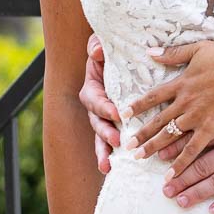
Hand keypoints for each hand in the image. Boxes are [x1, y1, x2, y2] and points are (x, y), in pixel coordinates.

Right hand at [78, 33, 119, 174]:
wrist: (120, 58)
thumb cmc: (110, 51)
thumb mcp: (102, 44)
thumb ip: (97, 46)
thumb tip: (97, 51)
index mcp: (93, 88)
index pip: (96, 99)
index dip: (104, 107)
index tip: (116, 113)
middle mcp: (96, 106)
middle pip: (97, 123)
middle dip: (105, 133)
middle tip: (117, 140)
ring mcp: (104, 118)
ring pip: (101, 137)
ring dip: (104, 151)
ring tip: (107, 166)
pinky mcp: (115, 125)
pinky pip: (111, 142)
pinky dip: (111, 154)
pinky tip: (114, 168)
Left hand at [125, 42, 213, 173]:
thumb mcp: (199, 49)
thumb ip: (174, 52)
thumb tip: (151, 52)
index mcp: (182, 83)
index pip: (154, 96)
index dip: (139, 106)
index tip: (125, 115)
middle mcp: (185, 102)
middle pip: (158, 120)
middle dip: (142, 133)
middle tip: (127, 146)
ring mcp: (197, 117)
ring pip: (170, 136)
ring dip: (154, 147)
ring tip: (140, 158)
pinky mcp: (211, 128)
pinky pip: (192, 149)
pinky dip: (180, 161)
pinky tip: (171, 173)